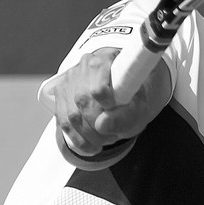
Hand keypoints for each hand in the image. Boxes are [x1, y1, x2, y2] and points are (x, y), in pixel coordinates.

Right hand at [44, 48, 170, 158]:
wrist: (128, 92)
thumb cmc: (135, 98)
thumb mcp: (141, 108)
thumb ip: (127, 116)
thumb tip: (103, 125)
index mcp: (110, 59)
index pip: (100, 81)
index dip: (105, 99)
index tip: (112, 111)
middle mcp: (87, 64)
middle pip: (83, 100)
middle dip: (97, 126)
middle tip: (113, 137)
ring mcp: (71, 78)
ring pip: (71, 114)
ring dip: (88, 135)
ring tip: (104, 141)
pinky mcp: (62, 92)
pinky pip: (63, 120)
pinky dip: (77, 138)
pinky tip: (91, 145)